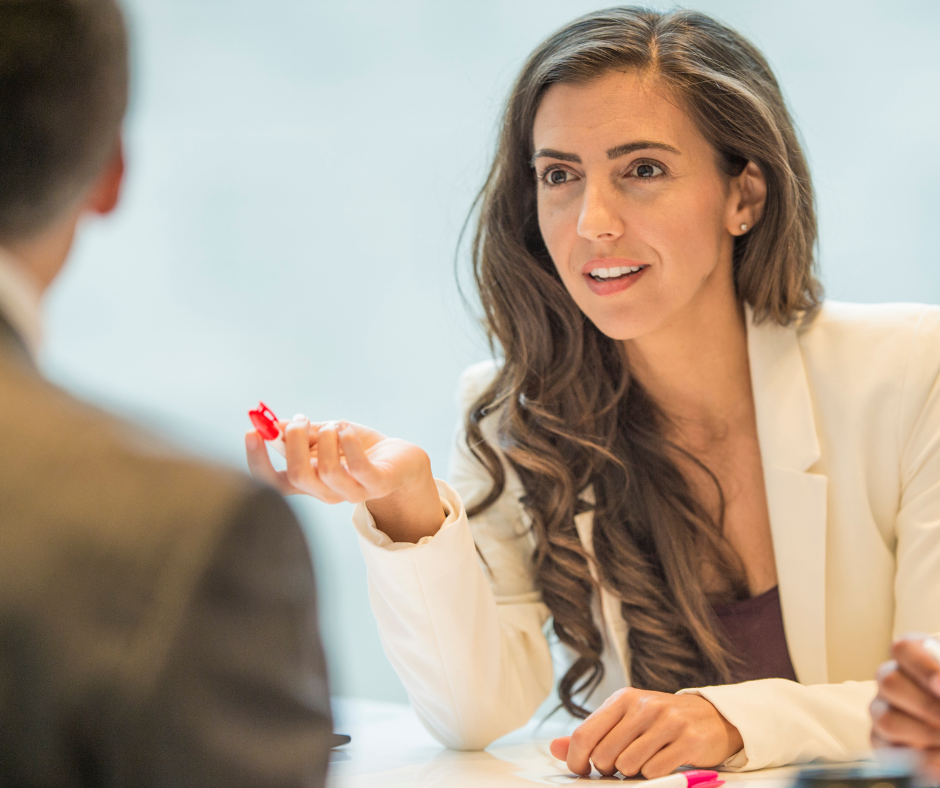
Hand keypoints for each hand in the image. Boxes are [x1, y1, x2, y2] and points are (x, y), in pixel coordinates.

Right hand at [245, 417, 444, 541]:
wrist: (402, 460)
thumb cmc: (359, 447)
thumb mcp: (327, 436)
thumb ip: (302, 434)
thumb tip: (272, 425)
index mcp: (309, 482)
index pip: (272, 482)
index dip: (257, 460)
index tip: (251, 431)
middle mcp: (327, 492)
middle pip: (297, 477)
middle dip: (294, 442)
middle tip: (301, 420)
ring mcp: (353, 491)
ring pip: (327, 472)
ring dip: (326, 439)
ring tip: (336, 425)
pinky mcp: (378, 484)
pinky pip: (358, 468)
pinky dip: (348, 442)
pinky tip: (347, 430)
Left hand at [549, 688, 742, 777]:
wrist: (711, 717)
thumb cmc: (660, 721)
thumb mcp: (625, 719)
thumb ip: (591, 734)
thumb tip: (555, 748)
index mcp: (622, 699)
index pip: (584, 734)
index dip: (577, 760)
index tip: (582, 771)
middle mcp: (643, 706)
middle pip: (604, 755)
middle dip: (609, 769)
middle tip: (622, 766)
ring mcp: (667, 722)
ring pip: (628, 765)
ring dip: (633, 773)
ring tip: (644, 762)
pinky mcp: (688, 741)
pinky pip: (655, 771)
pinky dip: (654, 775)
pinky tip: (662, 764)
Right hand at [871, 635, 939, 780]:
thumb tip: (939, 687)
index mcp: (913, 658)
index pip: (903, 650)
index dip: (923, 667)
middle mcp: (890, 679)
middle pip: (889, 682)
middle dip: (926, 706)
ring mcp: (882, 709)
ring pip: (886, 718)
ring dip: (923, 734)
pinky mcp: (880, 739)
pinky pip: (887, 749)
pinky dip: (916, 758)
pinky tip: (938, 759)